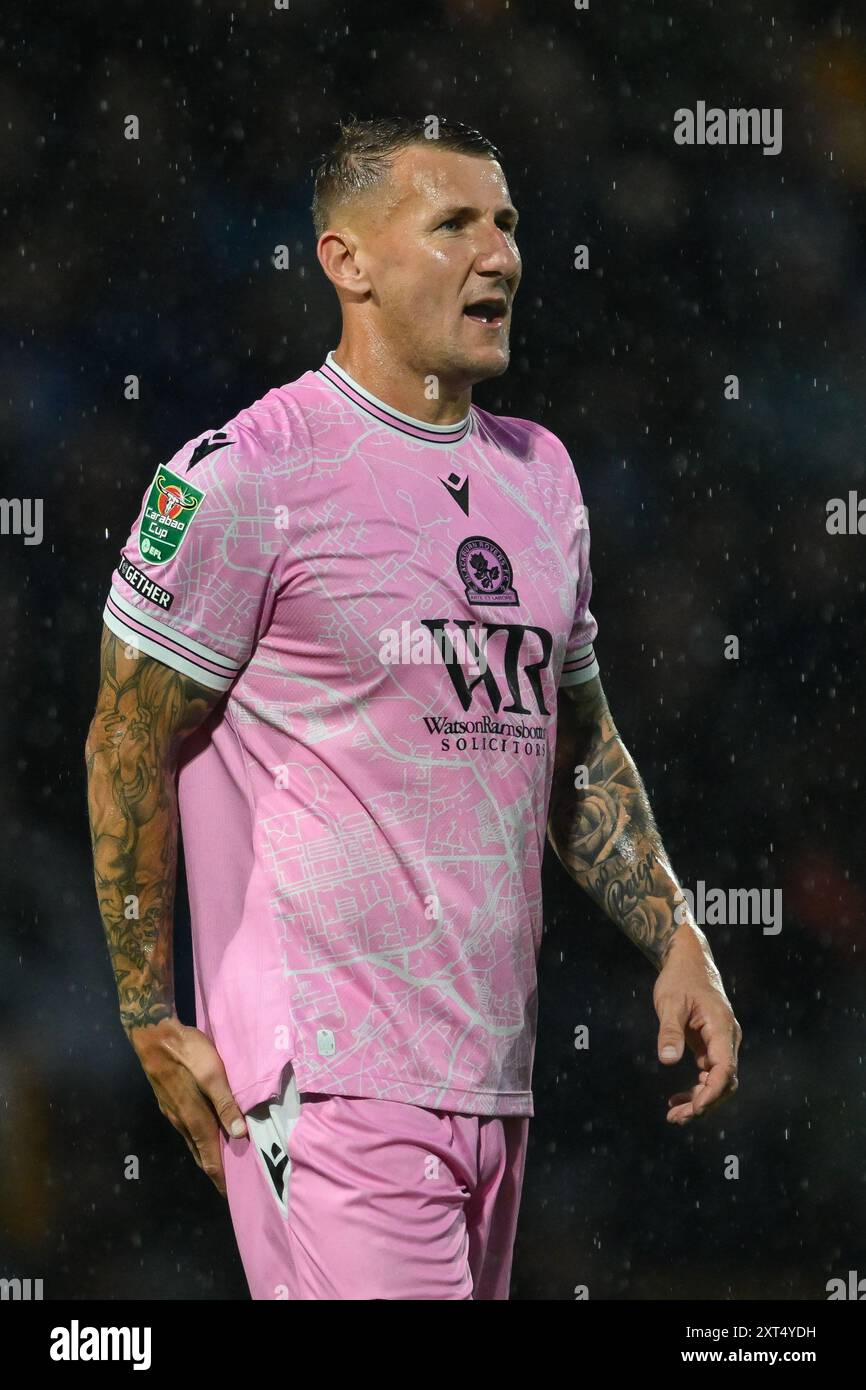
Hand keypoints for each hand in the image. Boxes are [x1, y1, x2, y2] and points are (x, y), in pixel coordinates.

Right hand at [126, 1015, 247, 1194]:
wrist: (153, 1034)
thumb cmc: (185, 1051)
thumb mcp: (212, 1072)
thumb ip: (225, 1103)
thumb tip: (240, 1134)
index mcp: (193, 1117)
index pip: (210, 1156)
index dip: (220, 1176)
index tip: (231, 1193)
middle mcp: (181, 1121)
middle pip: (200, 1153)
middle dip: (216, 1170)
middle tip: (233, 1182)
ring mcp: (172, 1112)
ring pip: (193, 1142)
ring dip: (208, 1155)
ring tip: (224, 1163)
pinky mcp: (168, 1102)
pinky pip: (187, 1130)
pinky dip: (200, 1140)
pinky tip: (208, 1135)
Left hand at [653, 925, 741, 1124]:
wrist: (689, 961)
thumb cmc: (680, 978)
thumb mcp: (669, 1002)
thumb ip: (669, 1031)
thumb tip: (667, 1060)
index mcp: (722, 1028)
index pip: (725, 1069)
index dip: (712, 1092)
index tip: (695, 1109)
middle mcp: (728, 1038)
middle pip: (724, 1081)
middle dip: (703, 1103)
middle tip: (676, 1118)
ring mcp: (721, 1042)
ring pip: (718, 1081)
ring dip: (699, 1100)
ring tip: (674, 1115)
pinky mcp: (712, 1045)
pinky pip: (709, 1074)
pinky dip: (696, 1088)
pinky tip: (677, 1099)